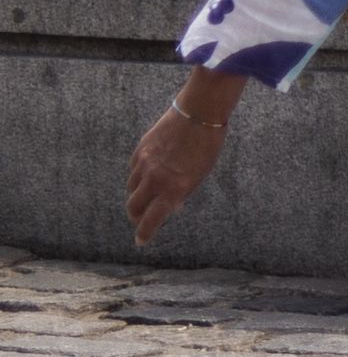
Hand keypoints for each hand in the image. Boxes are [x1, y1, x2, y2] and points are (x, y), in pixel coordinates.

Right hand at [127, 101, 224, 242]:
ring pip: (131, 188)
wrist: (198, 115)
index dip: (144, 233)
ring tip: (148, 194)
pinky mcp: (139, 151)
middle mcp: (154, 180)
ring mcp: (144, 165)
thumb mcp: (200, 175)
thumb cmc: (207, 147)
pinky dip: (138, 175)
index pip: (151, 220)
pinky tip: (148, 172)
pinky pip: (133, 170)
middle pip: (134, 207)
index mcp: (173, 189)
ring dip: (138, 194)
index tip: (141, 241)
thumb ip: (181, 192)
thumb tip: (169, 207)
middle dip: (136, 216)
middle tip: (141, 219)